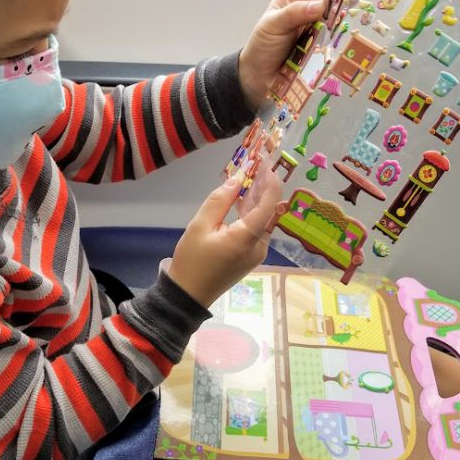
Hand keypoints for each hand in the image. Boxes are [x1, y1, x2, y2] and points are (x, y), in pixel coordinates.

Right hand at [167, 170, 282, 307]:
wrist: (189, 296)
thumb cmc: (192, 261)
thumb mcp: (200, 226)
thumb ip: (220, 200)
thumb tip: (237, 179)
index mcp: (248, 237)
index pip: (269, 204)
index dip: (270, 181)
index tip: (266, 163)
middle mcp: (260, 245)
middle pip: (268, 211)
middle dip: (263, 186)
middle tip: (256, 165)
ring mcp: (257, 253)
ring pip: (263, 220)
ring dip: (257, 199)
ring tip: (250, 176)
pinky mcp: (251, 256)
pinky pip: (256, 229)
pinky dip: (251, 213)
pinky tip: (243, 199)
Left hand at [237, 0, 364, 110]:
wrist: (261, 82)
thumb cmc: (262, 49)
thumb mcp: (270, 27)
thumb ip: (293, 13)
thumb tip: (319, 5)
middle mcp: (312, 5)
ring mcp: (325, 22)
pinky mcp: (333, 43)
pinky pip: (349, 28)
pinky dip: (362, 18)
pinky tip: (377, 5)